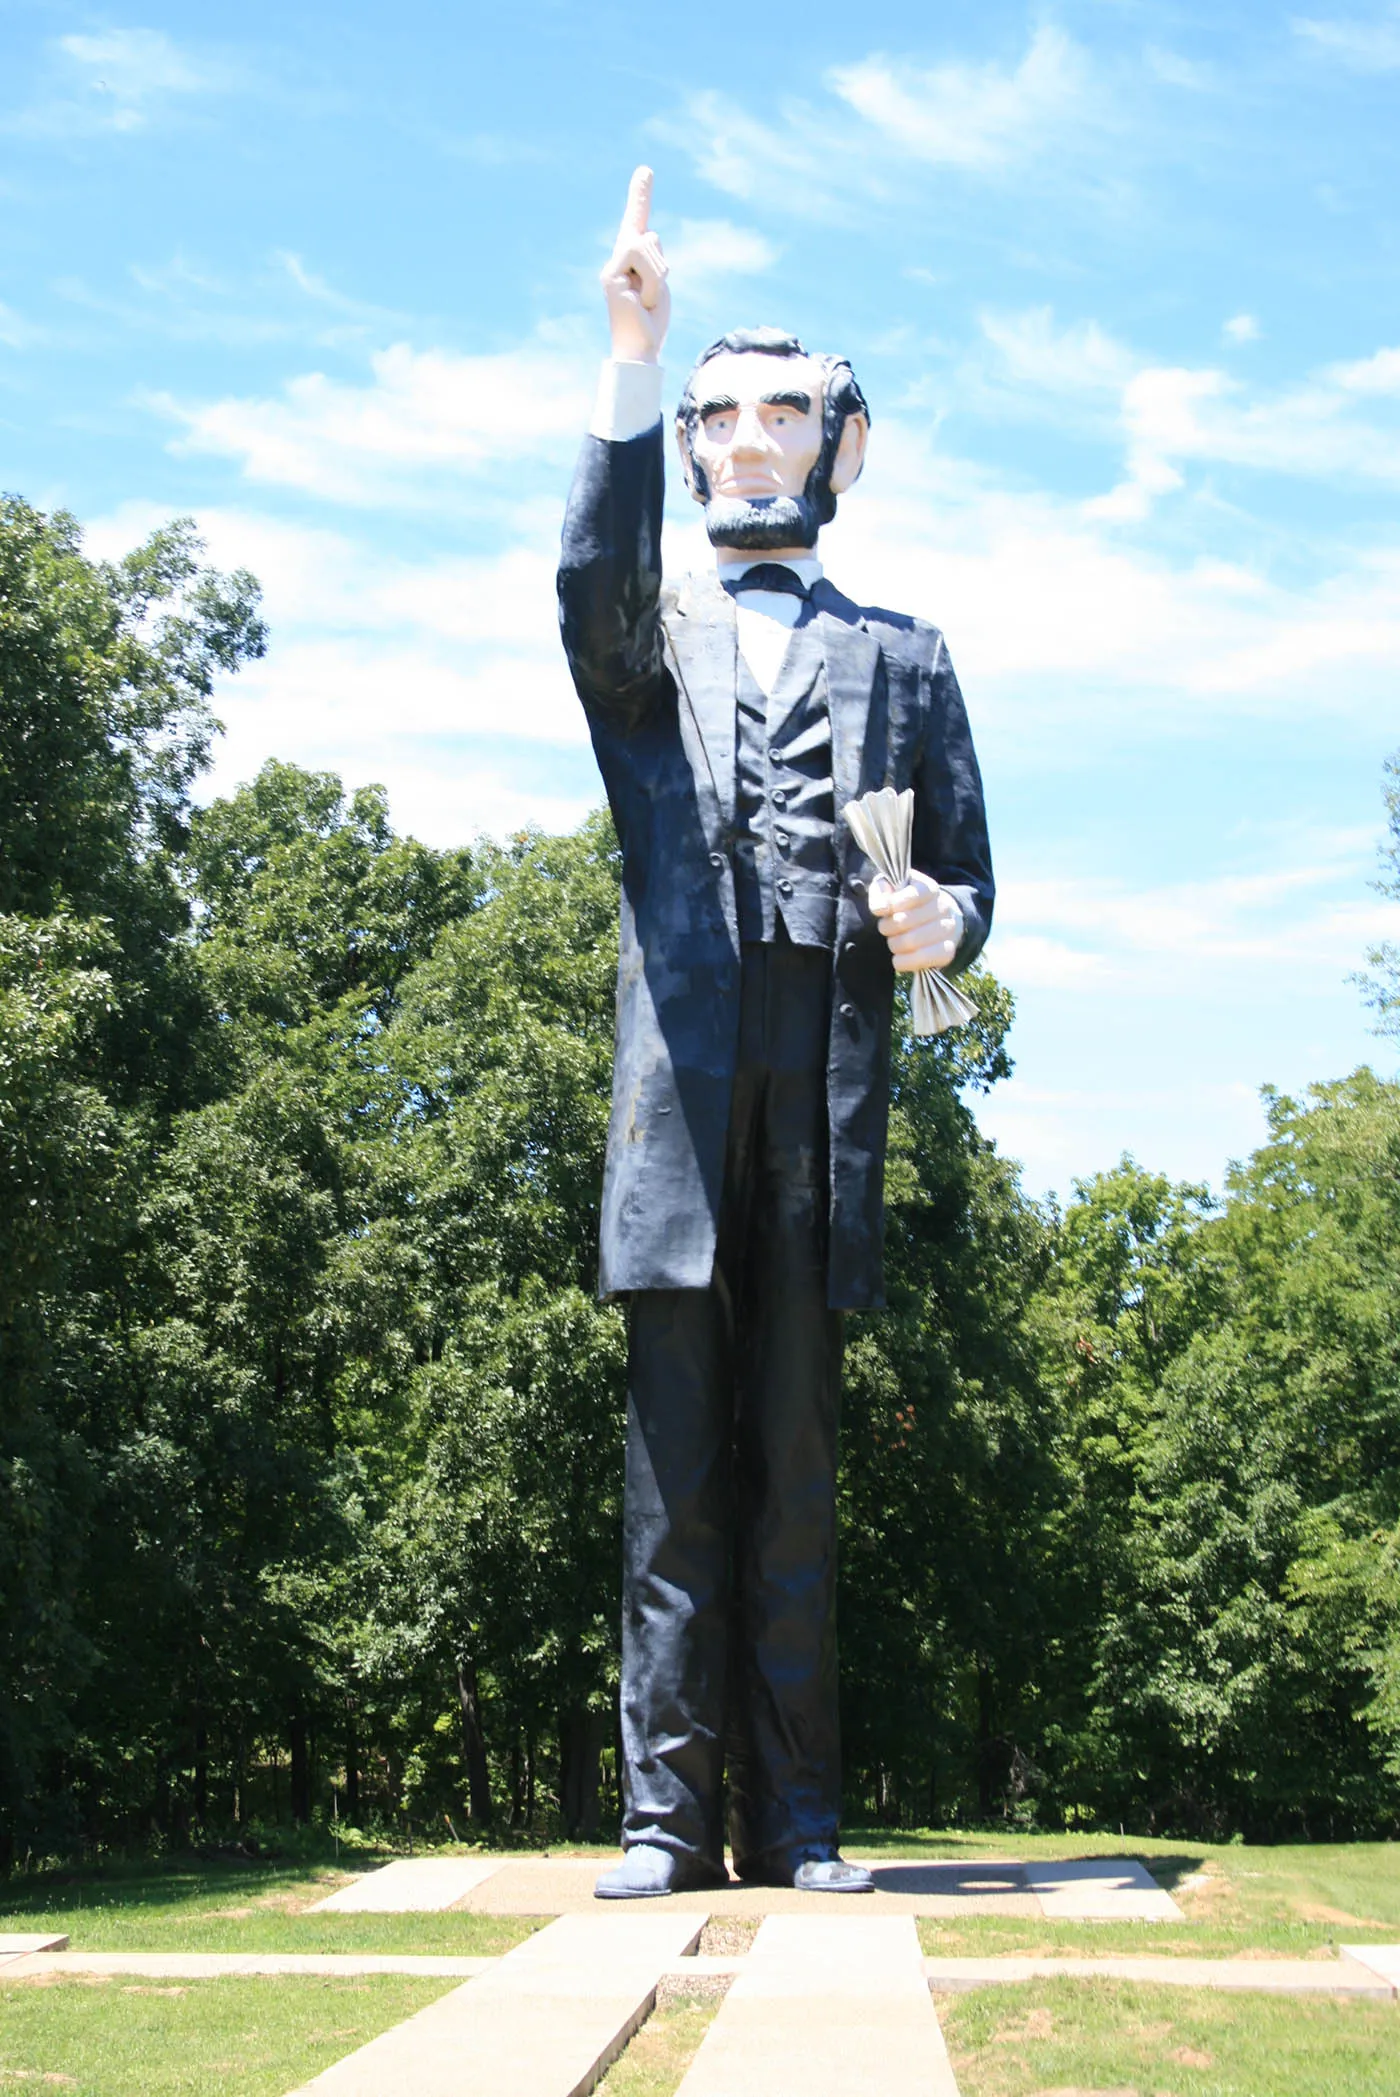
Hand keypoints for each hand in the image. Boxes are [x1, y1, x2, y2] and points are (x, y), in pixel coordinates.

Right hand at [601, 165, 669, 364]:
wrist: (639, 349)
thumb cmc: (651, 323)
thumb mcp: (660, 284)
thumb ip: (654, 258)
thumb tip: (649, 233)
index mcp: (630, 261)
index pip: (637, 222)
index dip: (640, 197)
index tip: (646, 171)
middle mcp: (617, 261)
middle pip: (649, 237)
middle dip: (660, 267)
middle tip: (651, 299)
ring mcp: (612, 268)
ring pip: (647, 247)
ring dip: (657, 279)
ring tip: (647, 302)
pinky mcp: (611, 277)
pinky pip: (644, 265)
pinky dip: (652, 286)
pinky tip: (642, 303)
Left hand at [869, 871, 960, 972]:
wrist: (932, 919)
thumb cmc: (904, 903)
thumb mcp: (890, 889)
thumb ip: (881, 892)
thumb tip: (880, 908)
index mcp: (929, 888)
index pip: (916, 893)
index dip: (896, 903)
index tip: (882, 910)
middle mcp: (943, 906)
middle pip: (908, 920)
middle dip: (888, 927)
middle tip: (885, 928)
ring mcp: (949, 928)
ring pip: (916, 941)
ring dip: (896, 944)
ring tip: (892, 942)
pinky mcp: (949, 950)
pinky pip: (929, 958)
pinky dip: (909, 962)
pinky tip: (898, 959)